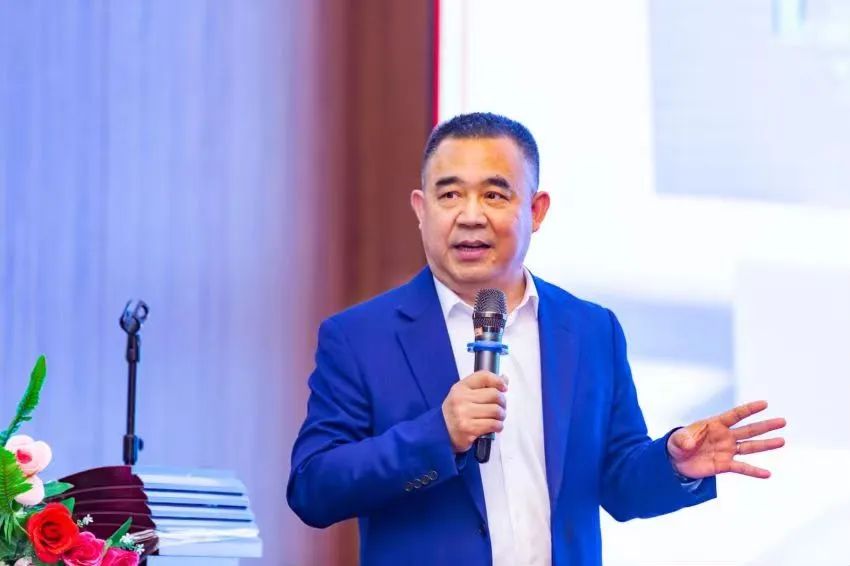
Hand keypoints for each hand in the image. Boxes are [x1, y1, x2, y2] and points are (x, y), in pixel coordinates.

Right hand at [442, 371, 506, 452]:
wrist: (440, 433)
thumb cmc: (456, 412)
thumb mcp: (464, 395)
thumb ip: (483, 386)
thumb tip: (504, 379)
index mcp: (460, 388)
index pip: (483, 376)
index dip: (498, 380)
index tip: (504, 387)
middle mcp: (461, 399)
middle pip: (494, 394)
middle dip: (502, 402)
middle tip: (500, 407)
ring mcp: (464, 414)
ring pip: (496, 410)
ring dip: (501, 415)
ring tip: (497, 418)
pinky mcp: (469, 429)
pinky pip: (493, 424)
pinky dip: (498, 426)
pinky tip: (494, 426)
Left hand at [667, 400, 785, 479]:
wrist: (676, 461)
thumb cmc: (678, 444)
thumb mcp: (677, 439)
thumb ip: (683, 439)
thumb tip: (688, 444)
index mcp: (714, 424)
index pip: (735, 415)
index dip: (749, 409)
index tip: (764, 404)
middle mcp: (725, 436)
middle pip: (748, 430)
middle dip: (765, 425)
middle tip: (782, 421)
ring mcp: (727, 450)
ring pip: (750, 447)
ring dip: (766, 445)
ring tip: (781, 441)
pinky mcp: (725, 465)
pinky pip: (742, 468)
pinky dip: (754, 471)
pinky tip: (767, 474)